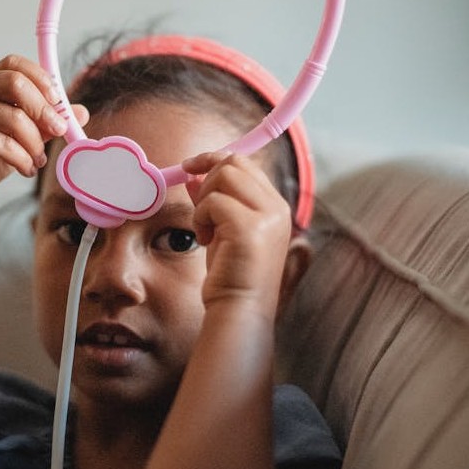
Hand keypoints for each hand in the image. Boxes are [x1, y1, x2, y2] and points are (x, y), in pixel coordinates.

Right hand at [0, 54, 87, 210]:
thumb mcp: (24, 138)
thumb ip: (47, 123)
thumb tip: (80, 112)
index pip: (14, 64)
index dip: (40, 78)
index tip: (58, 102)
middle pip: (15, 84)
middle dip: (44, 109)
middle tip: (59, 130)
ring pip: (13, 117)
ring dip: (34, 143)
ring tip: (38, 160)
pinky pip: (3, 143)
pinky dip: (22, 159)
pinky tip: (26, 169)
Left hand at [182, 152, 292, 316]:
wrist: (240, 308)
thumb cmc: (231, 274)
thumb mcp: (222, 230)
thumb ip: (213, 201)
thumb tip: (194, 175)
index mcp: (276, 207)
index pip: (246, 164)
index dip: (215, 160)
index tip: (191, 167)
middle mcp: (277, 207)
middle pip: (235, 162)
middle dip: (208, 177)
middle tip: (198, 205)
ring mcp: (266, 215)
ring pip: (224, 175)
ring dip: (204, 200)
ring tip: (206, 230)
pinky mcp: (249, 227)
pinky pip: (212, 201)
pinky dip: (200, 217)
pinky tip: (206, 239)